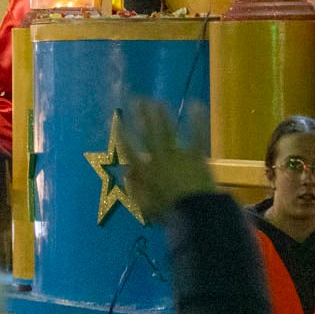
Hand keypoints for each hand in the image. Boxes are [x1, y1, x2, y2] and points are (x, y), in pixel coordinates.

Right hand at [119, 101, 215, 222]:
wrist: (195, 214)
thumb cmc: (169, 214)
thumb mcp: (146, 207)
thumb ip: (135, 188)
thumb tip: (126, 172)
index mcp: (145, 172)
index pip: (129, 150)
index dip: (122, 134)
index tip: (117, 121)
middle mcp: (159, 159)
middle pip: (148, 133)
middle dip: (141, 115)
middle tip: (136, 99)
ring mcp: (179, 155)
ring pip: (167, 131)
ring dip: (161, 114)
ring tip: (156, 101)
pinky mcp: (197, 156)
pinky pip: (197, 135)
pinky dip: (197, 120)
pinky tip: (196, 104)